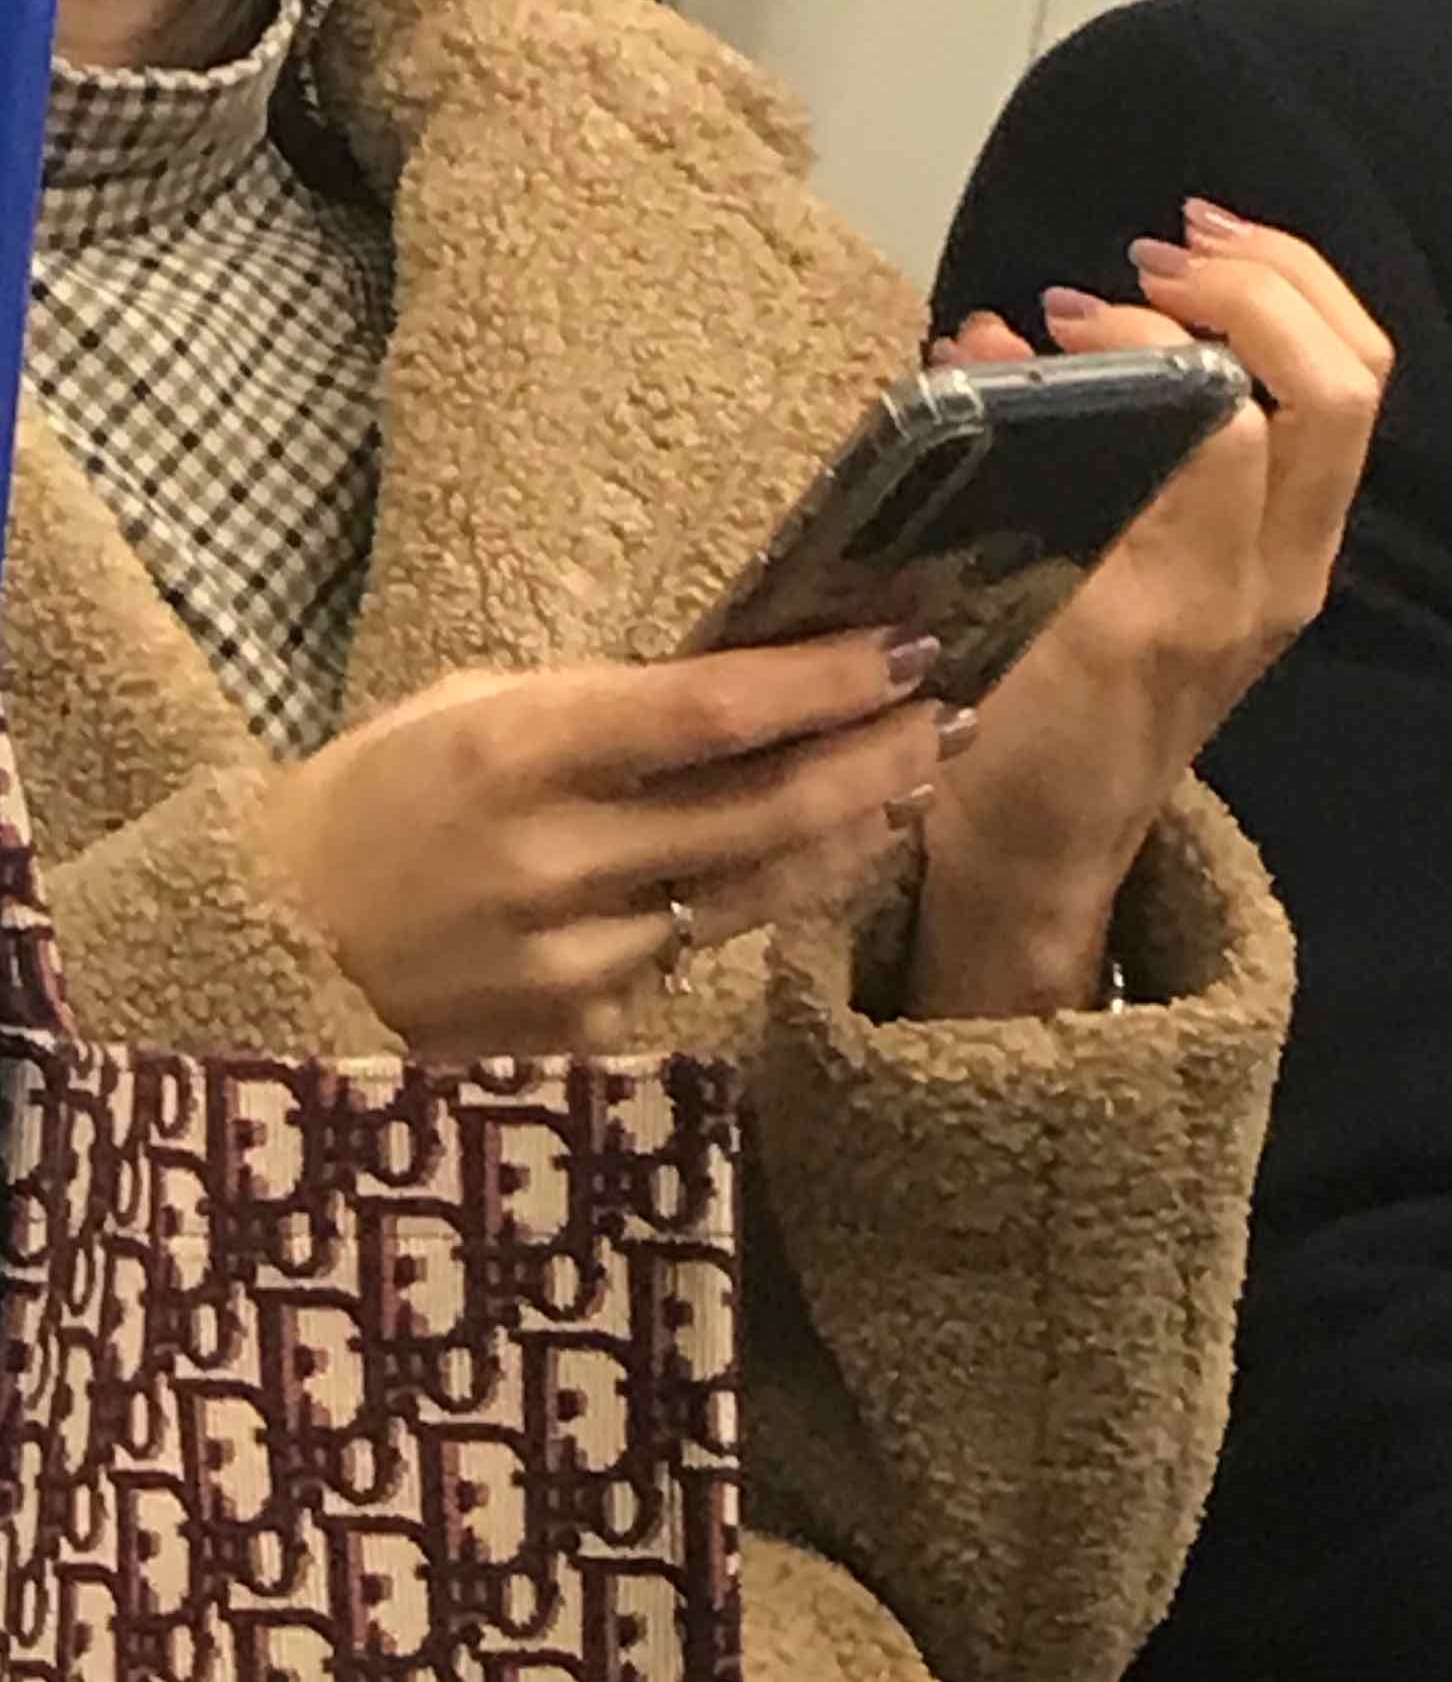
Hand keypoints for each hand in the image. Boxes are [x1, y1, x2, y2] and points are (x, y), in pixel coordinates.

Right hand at [261, 631, 965, 1058]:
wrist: (272, 948)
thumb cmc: (372, 803)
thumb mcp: (463, 710)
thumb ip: (597, 707)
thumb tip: (737, 690)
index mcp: (516, 750)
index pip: (712, 713)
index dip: (825, 684)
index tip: (907, 649)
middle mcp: (555, 860)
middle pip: (764, 813)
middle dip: (875, 762)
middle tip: (948, 719)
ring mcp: (572, 962)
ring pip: (756, 895)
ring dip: (850, 836)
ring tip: (914, 786)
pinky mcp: (579, 1032)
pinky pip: (695, 959)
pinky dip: (760, 906)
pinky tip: (812, 863)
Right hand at [909, 200, 1391, 1018]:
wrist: (1049, 854)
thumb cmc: (999, 755)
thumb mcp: (980, 630)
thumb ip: (994, 484)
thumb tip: (988, 341)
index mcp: (1186, 601)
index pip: (1230, 420)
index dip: (1150, 340)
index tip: (1061, 323)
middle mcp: (1270, 582)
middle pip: (1338, 384)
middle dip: (1255, 284)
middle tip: (1147, 256)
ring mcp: (1293, 575)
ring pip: (1355, 389)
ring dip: (1289, 293)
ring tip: (1189, 249)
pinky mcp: (1289, 570)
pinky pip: (1328, 425)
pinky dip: (1288, 340)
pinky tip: (1203, 315)